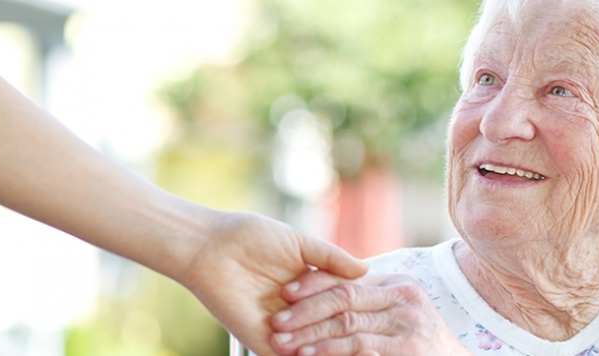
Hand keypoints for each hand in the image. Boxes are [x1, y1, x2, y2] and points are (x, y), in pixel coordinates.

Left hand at [177, 212, 367, 355]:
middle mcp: (296, 309)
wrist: (212, 248)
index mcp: (306, 285)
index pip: (339, 303)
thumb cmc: (251, 237)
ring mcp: (282, 327)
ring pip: (313, 346)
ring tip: (366, 353)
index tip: (386, 315)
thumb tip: (366, 270)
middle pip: (329, 328)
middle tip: (381, 341)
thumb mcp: (299, 242)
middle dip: (351, 337)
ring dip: (334, 351)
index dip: (360, 309)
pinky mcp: (263, 340)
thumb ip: (331, 258)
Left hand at [269, 271, 468, 355]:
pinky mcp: (408, 350)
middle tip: (277, 324)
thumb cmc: (416, 337)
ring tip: (287, 347)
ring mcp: (408, 326)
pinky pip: (362, 351)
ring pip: (350, 329)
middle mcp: (405, 299)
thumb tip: (320, 282)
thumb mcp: (396, 309)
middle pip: (345, 302)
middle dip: (306, 313)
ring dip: (314, 339)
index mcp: (397, 285)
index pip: (347, 281)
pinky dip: (334, 355)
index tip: (285, 294)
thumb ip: (366, 297)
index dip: (314, 287)